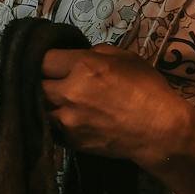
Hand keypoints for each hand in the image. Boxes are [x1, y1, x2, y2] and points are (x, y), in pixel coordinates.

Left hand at [40, 45, 192, 166]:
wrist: (159, 131)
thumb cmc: (148, 89)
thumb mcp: (125, 58)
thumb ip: (94, 53)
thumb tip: (76, 55)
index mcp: (83, 67)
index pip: (43, 58)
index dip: (44, 57)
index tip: (50, 61)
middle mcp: (69, 93)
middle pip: (35, 83)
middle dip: (40, 79)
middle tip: (49, 79)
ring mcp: (67, 119)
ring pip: (38, 107)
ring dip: (43, 101)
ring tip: (52, 99)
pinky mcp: (70, 140)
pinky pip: (50, 126)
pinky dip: (52, 120)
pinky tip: (62, 115)